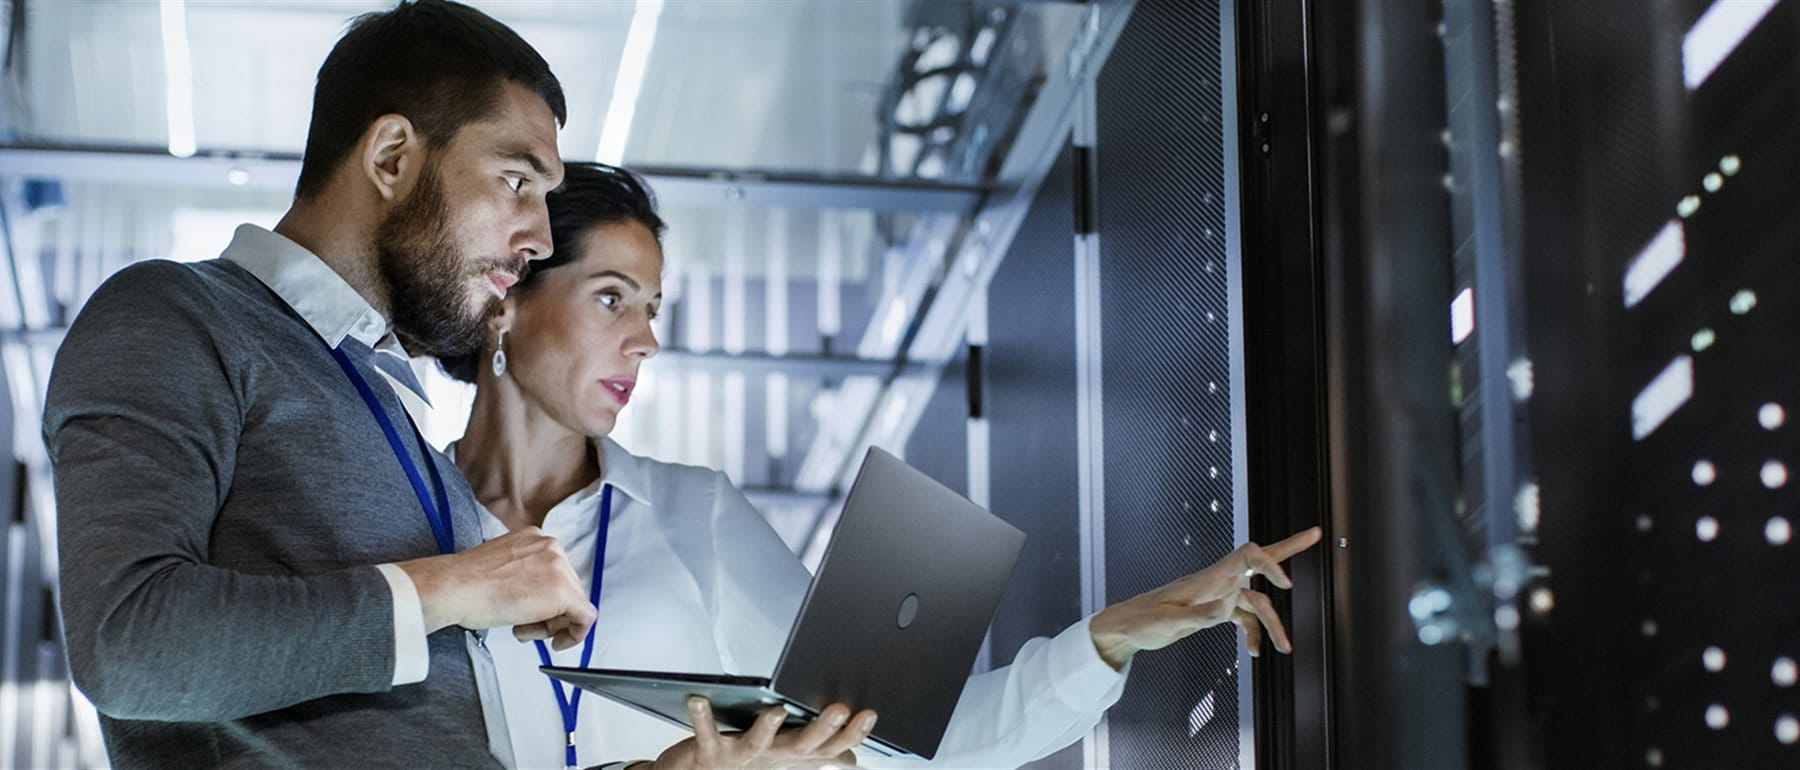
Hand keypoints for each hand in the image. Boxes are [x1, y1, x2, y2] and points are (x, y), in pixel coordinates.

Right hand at [395, 526, 595, 649]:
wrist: (454, 587)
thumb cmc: (465, 583)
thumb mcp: (501, 567)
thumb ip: (524, 574)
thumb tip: (534, 595)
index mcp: (536, 538)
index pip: (556, 573)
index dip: (546, 600)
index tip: (534, 613)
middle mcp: (552, 547)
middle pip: (568, 588)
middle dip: (550, 613)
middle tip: (525, 626)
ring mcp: (560, 567)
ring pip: (575, 604)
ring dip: (552, 624)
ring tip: (522, 628)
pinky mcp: (563, 592)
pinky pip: (585, 618)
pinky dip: (574, 635)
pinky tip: (555, 642)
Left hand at [648, 696, 874, 769]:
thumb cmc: (746, 765)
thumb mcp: (788, 759)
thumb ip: (820, 754)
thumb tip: (852, 758)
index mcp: (793, 755)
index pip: (831, 747)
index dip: (852, 733)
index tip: (869, 714)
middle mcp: (772, 757)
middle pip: (803, 746)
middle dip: (823, 729)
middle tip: (840, 709)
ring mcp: (742, 757)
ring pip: (759, 743)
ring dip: (768, 728)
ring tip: (776, 710)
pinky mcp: (710, 752)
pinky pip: (706, 734)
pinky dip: (702, 718)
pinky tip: (698, 699)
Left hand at [1089, 527, 1322, 667]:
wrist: (1128, 627)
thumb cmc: (1144, 621)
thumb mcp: (1169, 622)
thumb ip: (1198, 616)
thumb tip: (1225, 610)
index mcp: (1210, 577)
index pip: (1248, 555)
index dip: (1270, 563)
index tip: (1285, 584)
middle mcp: (1219, 581)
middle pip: (1260, 560)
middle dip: (1290, 548)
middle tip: (1317, 533)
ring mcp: (1219, 594)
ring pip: (1258, 602)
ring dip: (1274, 624)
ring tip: (1285, 649)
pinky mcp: (1215, 609)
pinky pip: (1244, 618)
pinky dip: (1253, 633)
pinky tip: (1254, 652)